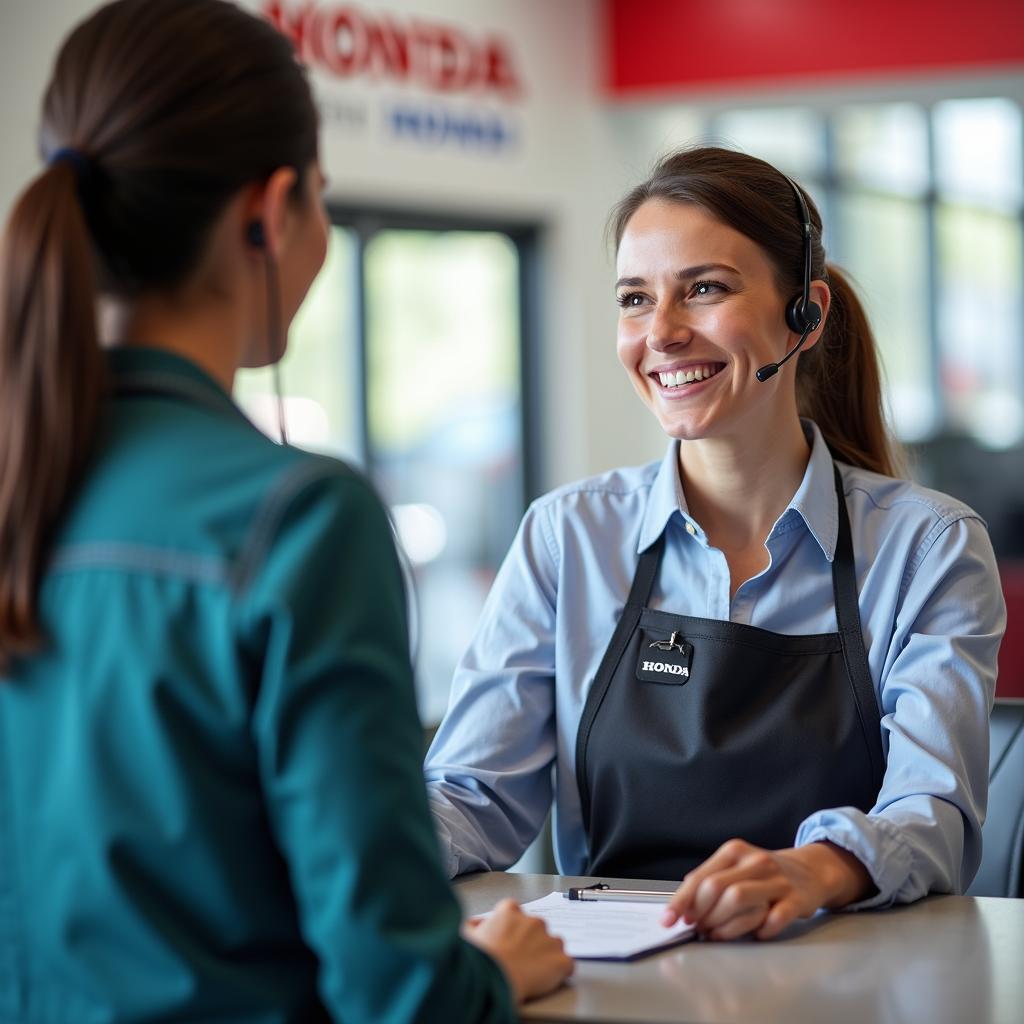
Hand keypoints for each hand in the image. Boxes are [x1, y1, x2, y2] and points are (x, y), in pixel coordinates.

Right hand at [464, 898, 573, 1002]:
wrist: (493, 977)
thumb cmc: (478, 959)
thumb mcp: (466, 935)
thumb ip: (473, 925)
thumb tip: (476, 925)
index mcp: (510, 911)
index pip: (516, 914)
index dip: (512, 929)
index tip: (509, 940)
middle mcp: (533, 921)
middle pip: (537, 929)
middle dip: (531, 942)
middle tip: (520, 959)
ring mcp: (550, 940)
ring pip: (554, 945)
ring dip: (547, 955)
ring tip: (533, 971)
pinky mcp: (561, 961)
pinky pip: (567, 965)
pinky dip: (561, 971)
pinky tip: (549, 979)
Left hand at [662, 839, 872, 940]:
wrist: (809, 870)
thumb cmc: (763, 874)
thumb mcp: (735, 868)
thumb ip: (710, 881)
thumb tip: (683, 906)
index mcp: (734, 852)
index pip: (700, 877)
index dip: (681, 901)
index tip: (669, 919)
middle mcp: (754, 862)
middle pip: (716, 888)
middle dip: (701, 914)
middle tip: (697, 929)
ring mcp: (776, 879)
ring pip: (738, 899)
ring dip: (722, 923)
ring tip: (716, 934)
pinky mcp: (796, 899)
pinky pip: (774, 917)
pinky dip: (761, 929)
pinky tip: (756, 933)